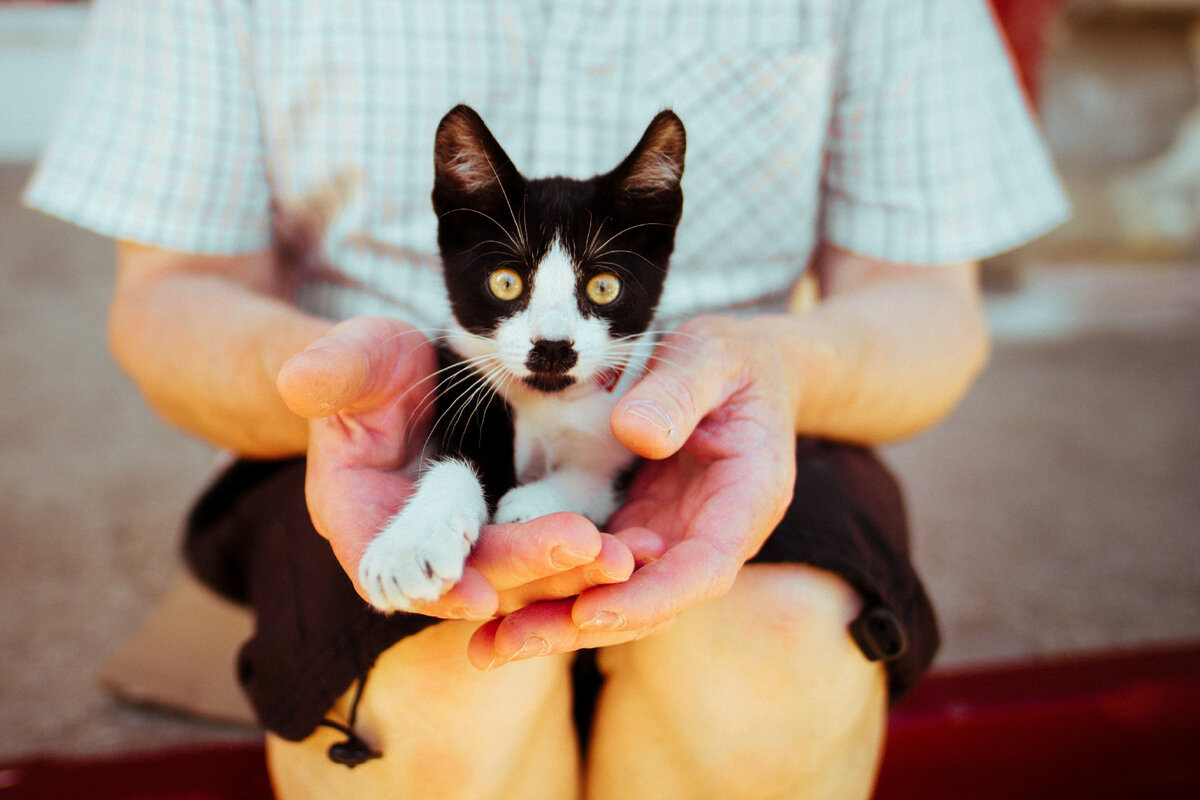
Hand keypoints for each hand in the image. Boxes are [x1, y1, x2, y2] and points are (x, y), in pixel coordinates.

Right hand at [276, 316, 656, 620]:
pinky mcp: (507, 529)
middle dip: (526, 568)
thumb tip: (298, 380)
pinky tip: (634, 549)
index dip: (428, 582)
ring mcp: (463, 540)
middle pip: (465, 574)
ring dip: (567, 570)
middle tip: (588, 554)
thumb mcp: (356, 357)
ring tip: (623, 558)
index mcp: (358, 510)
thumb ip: (335, 370)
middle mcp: (412, 541)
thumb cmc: (374, 365)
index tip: (480, 595)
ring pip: (514, 570)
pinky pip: (544, 548)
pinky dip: (584, 552)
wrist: (413, 374)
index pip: (385, 565)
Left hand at [467, 315, 798, 667]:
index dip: (648, 597)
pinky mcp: (638, 529)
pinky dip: (554, 588)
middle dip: (581, 626)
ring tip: (488, 645)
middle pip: (651, 601)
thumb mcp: (713, 356)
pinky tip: (499, 605)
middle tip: (509, 642)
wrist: (742, 368)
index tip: (588, 613)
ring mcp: (670, 537)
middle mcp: (708, 535)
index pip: (701, 569)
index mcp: (745, 502)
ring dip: (556, 622)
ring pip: (618, 595)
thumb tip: (636, 434)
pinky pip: (598, 569)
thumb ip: (680, 391)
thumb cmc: (733, 359)